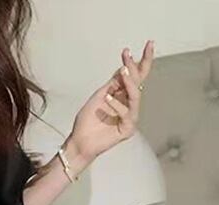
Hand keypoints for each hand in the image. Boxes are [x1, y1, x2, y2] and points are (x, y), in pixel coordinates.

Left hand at [68, 41, 155, 163]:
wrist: (79, 141)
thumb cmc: (87, 121)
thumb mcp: (98, 97)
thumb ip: (112, 85)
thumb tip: (124, 68)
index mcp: (122, 96)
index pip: (133, 77)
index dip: (135, 63)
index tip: (127, 50)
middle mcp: (129, 105)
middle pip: (139, 83)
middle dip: (137, 67)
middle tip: (129, 56)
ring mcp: (130, 117)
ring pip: (135, 96)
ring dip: (129, 82)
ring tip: (123, 71)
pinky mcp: (128, 129)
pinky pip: (126, 113)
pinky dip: (117, 105)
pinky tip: (107, 99)